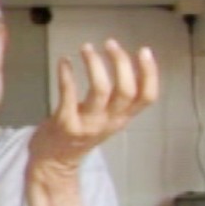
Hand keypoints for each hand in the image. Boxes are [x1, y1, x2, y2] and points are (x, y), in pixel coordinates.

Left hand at [31, 39, 158, 171]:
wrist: (54, 161)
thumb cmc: (82, 132)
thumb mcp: (108, 118)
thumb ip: (118, 99)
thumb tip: (125, 62)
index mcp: (122, 118)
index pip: (147, 97)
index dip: (150, 73)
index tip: (144, 50)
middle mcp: (109, 122)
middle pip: (126, 90)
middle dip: (121, 63)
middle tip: (110, 44)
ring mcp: (87, 124)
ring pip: (100, 90)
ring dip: (94, 64)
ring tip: (86, 47)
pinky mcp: (65, 123)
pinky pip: (68, 94)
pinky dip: (67, 74)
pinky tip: (64, 61)